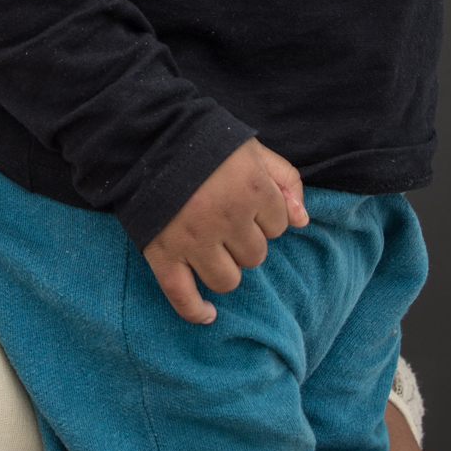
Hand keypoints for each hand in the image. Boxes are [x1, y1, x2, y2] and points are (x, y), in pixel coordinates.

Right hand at [144, 139, 306, 322]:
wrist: (146, 136)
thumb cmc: (204, 141)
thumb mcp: (253, 149)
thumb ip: (286, 179)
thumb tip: (303, 220)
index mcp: (252, 189)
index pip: (280, 225)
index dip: (266, 214)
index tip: (246, 201)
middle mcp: (227, 218)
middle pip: (255, 255)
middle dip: (245, 240)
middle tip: (224, 219)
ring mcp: (194, 240)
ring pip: (227, 280)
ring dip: (225, 268)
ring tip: (213, 249)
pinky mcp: (163, 253)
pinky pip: (182, 295)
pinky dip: (195, 310)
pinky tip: (208, 314)